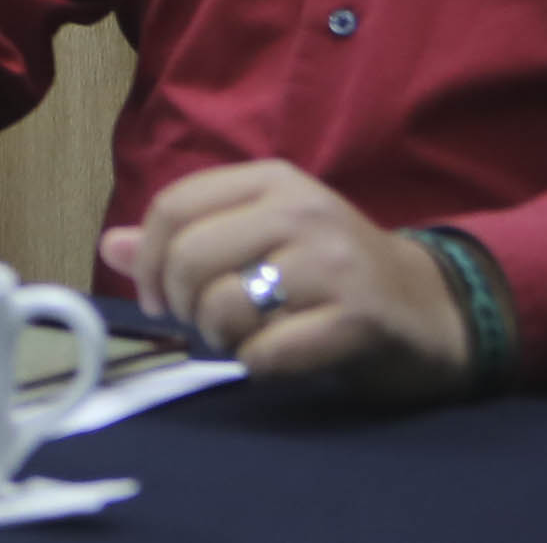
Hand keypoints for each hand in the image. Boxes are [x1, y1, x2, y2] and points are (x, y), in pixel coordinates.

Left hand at [102, 159, 471, 397]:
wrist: (436, 308)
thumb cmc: (334, 273)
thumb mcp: (262, 236)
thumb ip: (188, 237)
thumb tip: (109, 246)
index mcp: (273, 181)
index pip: (174, 206)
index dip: (149, 260)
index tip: (158, 296)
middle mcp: (301, 211)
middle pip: (191, 257)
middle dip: (183, 305)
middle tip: (205, 324)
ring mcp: (331, 264)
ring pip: (224, 305)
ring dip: (221, 337)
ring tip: (246, 336)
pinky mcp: (355, 319)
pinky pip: (267, 352)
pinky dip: (258, 365)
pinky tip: (279, 356)